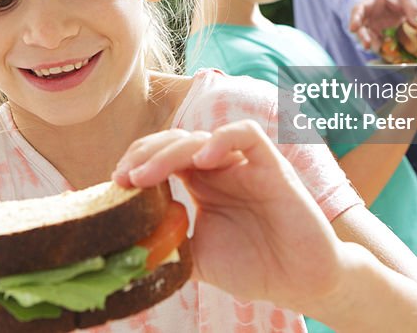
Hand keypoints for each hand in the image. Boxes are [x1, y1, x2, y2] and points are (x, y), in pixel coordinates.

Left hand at [111, 121, 344, 316]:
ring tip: (146, 175)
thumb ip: (166, 244)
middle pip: (175, 141)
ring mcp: (245, 165)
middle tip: (123, 177)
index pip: (161, 157)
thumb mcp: (197, 258)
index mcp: (200, 185)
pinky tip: (201, 161)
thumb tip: (123, 239)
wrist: (301, 282)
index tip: (115, 184)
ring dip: (169, 151)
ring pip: (203, 136)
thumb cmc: (252, 267)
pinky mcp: (272, 167)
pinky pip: (247, 134)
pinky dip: (222, 140)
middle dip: (145, 154)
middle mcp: (219, 169)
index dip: (136, 162)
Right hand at [350, 0, 416, 51]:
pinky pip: (378, 42)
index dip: (355, 19)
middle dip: (362, 36)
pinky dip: (381, 46)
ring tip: (377, 49)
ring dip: (371, 43)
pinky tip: (386, 49)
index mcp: (371, 2)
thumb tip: (415, 23)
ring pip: (368, 36)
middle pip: (360, 26)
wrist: (398, 1)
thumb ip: (412, 8)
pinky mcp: (379, 34)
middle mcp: (369, 16)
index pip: (359, 9)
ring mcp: (373, 26)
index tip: (353, 28)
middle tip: (367, 45)